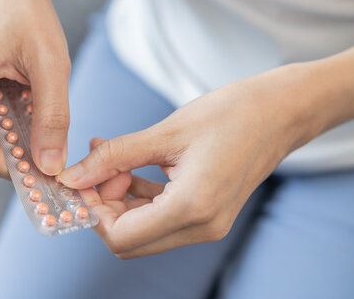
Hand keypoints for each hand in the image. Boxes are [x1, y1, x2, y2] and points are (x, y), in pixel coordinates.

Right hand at [0, 0, 69, 177]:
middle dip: (23, 153)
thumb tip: (50, 166)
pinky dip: (14, 118)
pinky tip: (29, 96)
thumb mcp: (52, 64)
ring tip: (42, 102)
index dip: (18, 173)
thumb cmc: (29, 14)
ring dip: (21, 131)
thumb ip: (52, 117)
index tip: (53, 180)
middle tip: (59, 147)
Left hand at [61, 68, 310, 257]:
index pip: (121, 237)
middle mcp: (202, 227)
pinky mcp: (208, 214)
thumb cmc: (231, 114)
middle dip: (103, 206)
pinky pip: (162, 218)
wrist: (280, 112)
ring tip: (110, 158)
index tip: (80, 179)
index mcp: (192, 208)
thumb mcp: (165, 132)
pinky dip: (139, 197)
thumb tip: (73, 176)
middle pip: (130, 241)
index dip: (92, 212)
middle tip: (96, 166)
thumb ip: (115, 157)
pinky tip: (129, 165)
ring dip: (118, 200)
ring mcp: (208, 224)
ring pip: (143, 231)